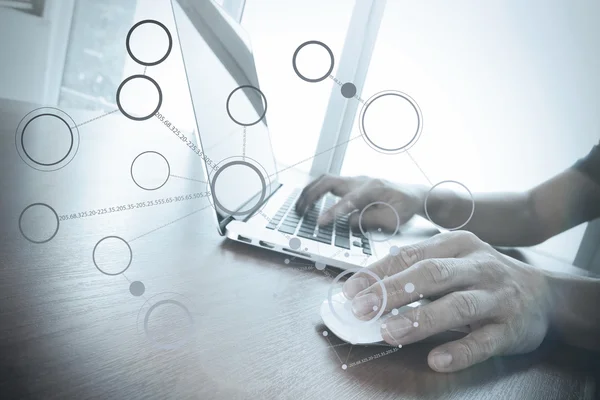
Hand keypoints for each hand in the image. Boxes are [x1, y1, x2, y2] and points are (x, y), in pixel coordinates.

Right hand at [295, 174, 424, 230]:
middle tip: (300, 211)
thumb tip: (349, 221)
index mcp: (373, 189)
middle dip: (312, 195)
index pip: (348, 201)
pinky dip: (316, 190)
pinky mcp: (351, 182)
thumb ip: (371, 220)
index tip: (319, 222)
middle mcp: (361, 180)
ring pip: (326, 179)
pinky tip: (308, 201)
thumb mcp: (394, 220)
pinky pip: (329, 183)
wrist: (413, 194)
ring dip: (310, 191)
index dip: (332, 212)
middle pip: (329, 181)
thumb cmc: (405, 208)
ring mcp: (355, 179)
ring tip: (299, 206)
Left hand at [343, 231, 551, 372]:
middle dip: (392, 291)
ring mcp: (496, 296)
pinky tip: (437, 360)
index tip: (351, 289)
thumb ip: (417, 269)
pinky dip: (459, 351)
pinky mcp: (511, 328)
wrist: (544, 295)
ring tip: (389, 332)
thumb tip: (368, 287)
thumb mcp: (454, 261)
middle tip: (362, 309)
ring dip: (419, 320)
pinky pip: (483, 341)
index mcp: (458, 244)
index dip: (379, 272)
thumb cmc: (484, 277)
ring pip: (456, 306)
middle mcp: (478, 265)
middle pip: (431, 274)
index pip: (411, 255)